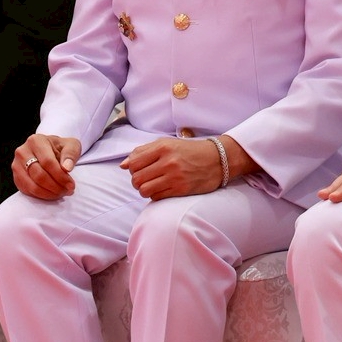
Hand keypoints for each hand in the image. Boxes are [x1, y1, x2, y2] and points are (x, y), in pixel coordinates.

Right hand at [12, 134, 80, 199]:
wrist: (49, 151)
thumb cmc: (60, 148)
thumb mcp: (71, 145)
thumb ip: (71, 154)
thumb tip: (67, 167)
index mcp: (35, 141)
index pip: (48, 162)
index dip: (60, 176)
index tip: (71, 184)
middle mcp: (22, 152)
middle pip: (39, 176)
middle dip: (56, 187)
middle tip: (68, 190)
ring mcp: (16, 166)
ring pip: (33, 186)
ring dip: (50, 193)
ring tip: (62, 192)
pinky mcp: (16, 178)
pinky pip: (28, 191)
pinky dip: (42, 196)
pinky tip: (52, 193)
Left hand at [121, 135, 256, 200]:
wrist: (218, 159)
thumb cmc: (189, 151)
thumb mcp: (166, 144)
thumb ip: (143, 152)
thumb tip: (123, 165)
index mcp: (162, 147)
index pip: (133, 163)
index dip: (132, 169)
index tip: (139, 169)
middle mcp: (168, 161)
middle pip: (136, 178)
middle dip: (136, 181)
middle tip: (145, 179)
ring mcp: (175, 176)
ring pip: (144, 190)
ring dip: (144, 190)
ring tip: (152, 185)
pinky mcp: (181, 189)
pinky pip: (157, 197)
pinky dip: (155, 195)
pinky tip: (162, 189)